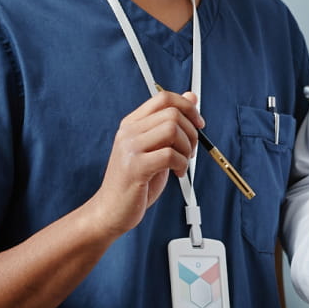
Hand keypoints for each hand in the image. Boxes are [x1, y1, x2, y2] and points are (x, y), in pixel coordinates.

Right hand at [89, 90, 201, 239]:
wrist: (110, 211)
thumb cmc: (136, 180)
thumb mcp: (156, 146)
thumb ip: (170, 122)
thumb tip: (192, 96)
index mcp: (132, 123)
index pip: (164, 98)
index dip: (188, 107)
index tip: (198, 124)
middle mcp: (128, 132)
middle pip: (173, 113)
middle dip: (192, 132)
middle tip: (190, 150)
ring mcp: (130, 149)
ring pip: (172, 130)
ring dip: (187, 147)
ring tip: (182, 162)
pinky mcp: (135, 168)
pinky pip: (170, 155)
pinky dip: (182, 164)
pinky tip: (177, 173)